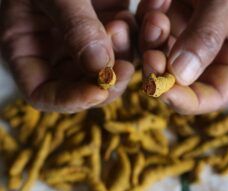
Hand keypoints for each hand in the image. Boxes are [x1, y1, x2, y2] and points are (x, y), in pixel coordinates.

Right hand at [0, 0, 134, 112]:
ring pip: (114, 65)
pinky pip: (133, 38)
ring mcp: (88, 37)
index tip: (97, 92)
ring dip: (129, 52)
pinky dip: (145, 30)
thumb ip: (73, 25)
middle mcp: (59, 49)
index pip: (44, 93)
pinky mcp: (111, 21)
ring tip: (128, 22)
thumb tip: (99, 67)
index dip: (69, 99)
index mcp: (28, 48)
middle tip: (126, 67)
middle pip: (86, 84)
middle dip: (109, 80)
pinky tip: (153, 9)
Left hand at [137, 0, 227, 113]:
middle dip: (160, 71)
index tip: (164, 93)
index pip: (212, 95)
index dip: (188, 101)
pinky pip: (148, 32)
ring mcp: (185, 36)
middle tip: (151, 55)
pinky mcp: (168, 20)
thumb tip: (180, 75)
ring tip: (156, 14)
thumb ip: (208, 37)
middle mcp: (209, 53)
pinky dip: (147, 20)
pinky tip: (157, 1)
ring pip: (158, 57)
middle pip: (178, 80)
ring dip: (150, 42)